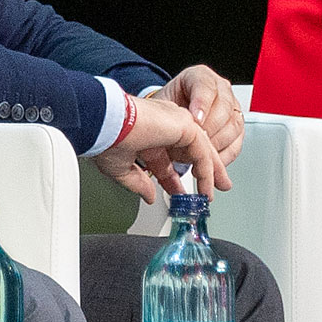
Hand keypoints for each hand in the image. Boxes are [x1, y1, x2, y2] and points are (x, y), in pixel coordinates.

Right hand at [88, 92, 232, 205]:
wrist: (105, 124)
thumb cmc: (106, 139)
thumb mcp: (122, 169)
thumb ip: (138, 184)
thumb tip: (149, 196)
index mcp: (148, 138)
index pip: (167, 162)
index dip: (174, 181)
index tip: (180, 195)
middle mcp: (164, 128)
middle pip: (190, 152)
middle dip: (203, 173)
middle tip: (210, 192)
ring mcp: (176, 124)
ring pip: (201, 150)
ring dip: (211, 172)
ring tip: (216, 190)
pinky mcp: (185, 125)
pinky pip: (203, 151)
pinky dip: (208, 170)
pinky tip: (207, 184)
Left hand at [164, 64, 245, 165]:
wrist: (169, 120)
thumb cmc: (166, 110)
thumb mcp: (160, 105)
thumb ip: (166, 111)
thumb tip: (169, 128)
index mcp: (200, 76)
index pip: (206, 86)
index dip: (202, 104)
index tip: (195, 119)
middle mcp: (220, 89)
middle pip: (224, 108)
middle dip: (208, 129)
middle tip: (192, 143)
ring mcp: (232, 108)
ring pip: (233, 126)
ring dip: (215, 144)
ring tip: (196, 155)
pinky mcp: (237, 129)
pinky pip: (236, 144)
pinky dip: (222, 156)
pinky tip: (208, 162)